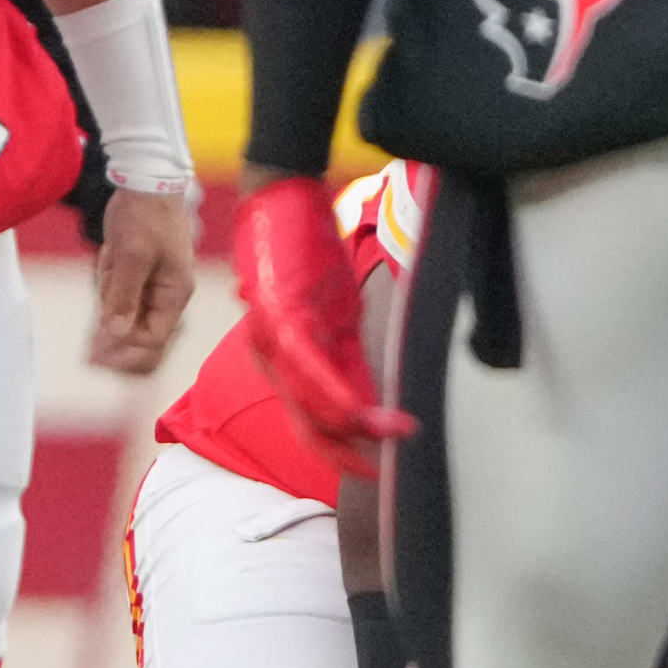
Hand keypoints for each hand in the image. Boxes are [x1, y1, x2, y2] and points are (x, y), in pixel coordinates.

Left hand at [89, 184, 197, 373]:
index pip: (153, 339)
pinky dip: (106, 288)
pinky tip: (107, 261)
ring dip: (107, 304)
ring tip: (107, 271)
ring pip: (124, 318)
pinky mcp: (133, 276)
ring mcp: (149, 287)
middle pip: (142, 337)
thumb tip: (116, 334)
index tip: (96, 356)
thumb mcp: (133, 255)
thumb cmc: (146, 216)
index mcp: (174, 294)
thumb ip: (125, 295)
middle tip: (87, 353)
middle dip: (116, 342)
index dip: (127, 351)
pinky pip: (117, 297)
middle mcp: (164, 296)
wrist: (145, 182)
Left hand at [230, 175, 410, 474]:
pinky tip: (360, 410)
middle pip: (306, 423)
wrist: (279, 197)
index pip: (313, 418)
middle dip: (344, 453)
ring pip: (309, 400)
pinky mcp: (280, 313)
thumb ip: (345, 357)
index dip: (343, 449)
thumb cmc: (305, 253)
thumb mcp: (333, 312)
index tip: (379, 465)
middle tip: (380, 471)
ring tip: (393, 438)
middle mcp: (274, 357)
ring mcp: (274, 337)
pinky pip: (308, 366)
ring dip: (352, 426)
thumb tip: (369, 399)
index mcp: (289, 360)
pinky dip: (335, 392)